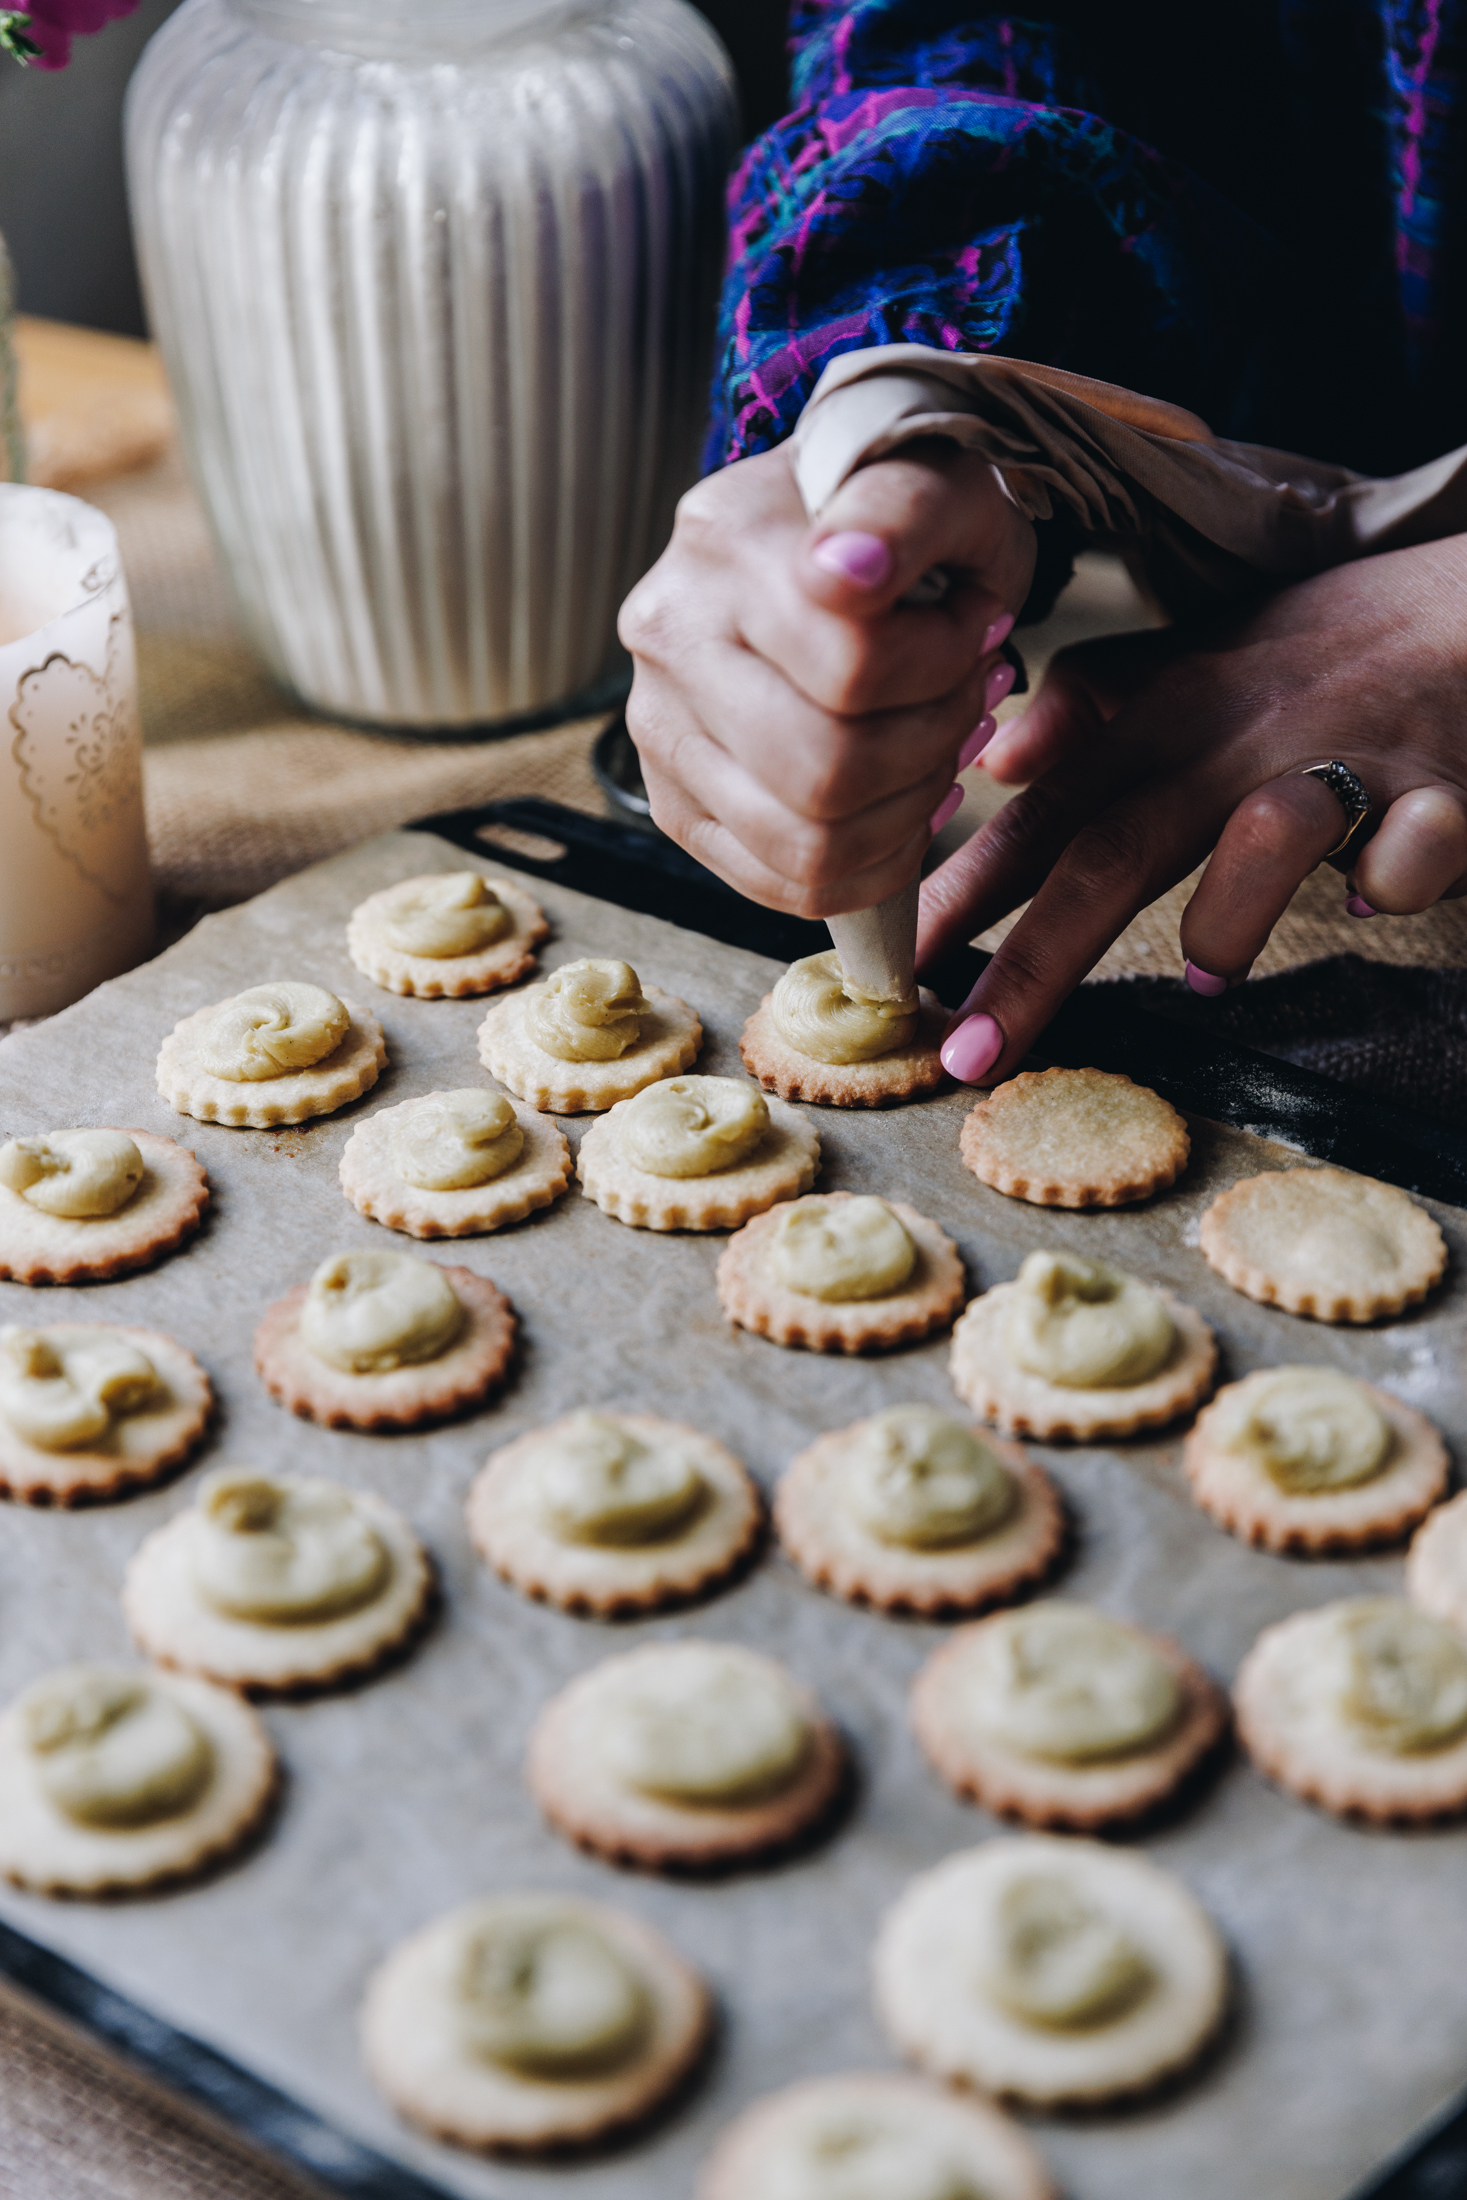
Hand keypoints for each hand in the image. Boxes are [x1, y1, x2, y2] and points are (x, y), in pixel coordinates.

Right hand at [618, 438, 1035, 917]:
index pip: (852, 666)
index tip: (979, 624)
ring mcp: (658, 727)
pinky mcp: (674, 802)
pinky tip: (902, 802)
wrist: (844, 535)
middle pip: (823, 771)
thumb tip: (842, 573)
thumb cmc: (908, 518)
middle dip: (930, 748)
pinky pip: (782, 883)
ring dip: (907, 813)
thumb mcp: (944, 483)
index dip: (945, 666)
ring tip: (936, 747)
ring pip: (805, 843)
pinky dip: (869, 864)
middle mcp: (668, 635)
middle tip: (968, 699)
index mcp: (724, 539)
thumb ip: (903, 510)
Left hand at [921, 537, 1466, 1081]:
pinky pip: (1414, 850)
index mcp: (1170, 712)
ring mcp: (1343, 760)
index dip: (964, 892)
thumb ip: (1095, 703)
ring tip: (1210, 971)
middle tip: (970, 1051)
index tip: (894, 972)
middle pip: (1117, 848)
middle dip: (1034, 960)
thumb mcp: (1197, 656)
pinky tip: (1374, 892)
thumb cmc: (1323, 648)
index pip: (1047, 812)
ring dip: (1225, 918)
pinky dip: (1392, 879)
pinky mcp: (1443, 790)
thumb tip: (999, 766)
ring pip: (1263, 837)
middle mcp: (1239, 737)